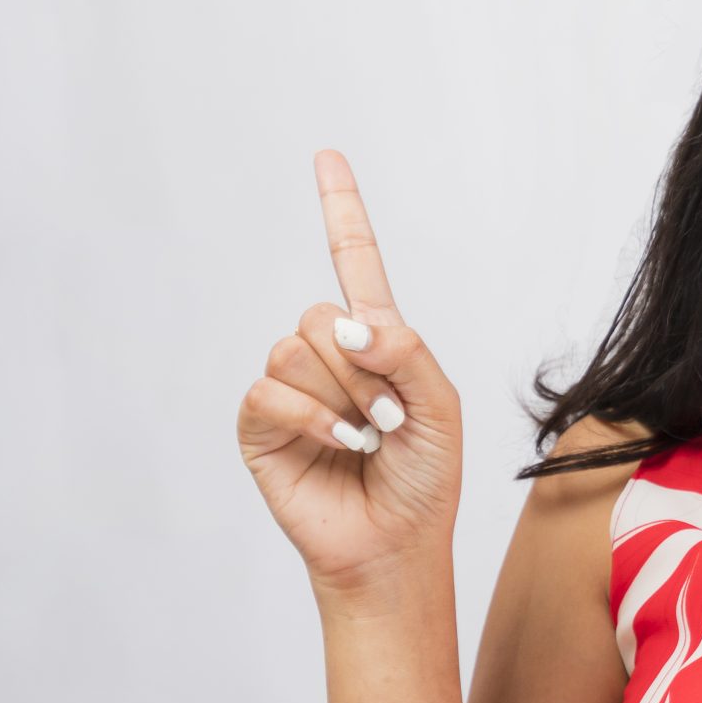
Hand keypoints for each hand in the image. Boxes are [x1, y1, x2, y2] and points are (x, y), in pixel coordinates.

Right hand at [234, 149, 464, 593]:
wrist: (395, 545)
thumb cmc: (425, 478)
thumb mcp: (442, 407)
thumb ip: (408, 352)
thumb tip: (349, 325)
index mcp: (377, 343)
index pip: (354, 263)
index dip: (341, 210)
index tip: (327, 157)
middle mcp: (328, 358)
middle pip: (323, 315)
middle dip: (366, 370)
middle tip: (391, 419)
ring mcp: (290, 390)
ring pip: (296, 350)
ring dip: (343, 399)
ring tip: (367, 438)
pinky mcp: (259, 425)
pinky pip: (270, 391)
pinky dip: (312, 419)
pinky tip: (340, 447)